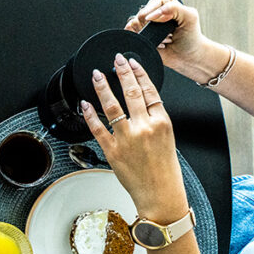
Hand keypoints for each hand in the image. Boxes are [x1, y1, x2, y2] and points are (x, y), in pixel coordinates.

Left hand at [80, 53, 188, 222]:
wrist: (160, 193)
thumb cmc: (165, 169)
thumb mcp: (168, 138)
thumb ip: (154, 119)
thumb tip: (141, 103)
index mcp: (162, 122)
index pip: (149, 91)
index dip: (139, 74)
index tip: (132, 63)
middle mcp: (145, 127)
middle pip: (131, 93)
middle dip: (122, 72)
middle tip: (115, 59)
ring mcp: (128, 139)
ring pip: (112, 106)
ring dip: (103, 88)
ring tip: (97, 75)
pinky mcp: (113, 151)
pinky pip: (98, 128)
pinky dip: (90, 115)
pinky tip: (85, 104)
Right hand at [125, 0, 208, 74]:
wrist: (187, 56)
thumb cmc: (191, 36)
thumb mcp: (190, 17)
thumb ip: (174, 8)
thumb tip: (153, 14)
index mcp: (166, 2)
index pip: (154, 1)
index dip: (157, 12)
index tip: (165, 21)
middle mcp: (154, 11)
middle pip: (142, 13)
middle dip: (154, 26)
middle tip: (168, 32)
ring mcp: (145, 24)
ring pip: (135, 23)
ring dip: (149, 34)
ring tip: (163, 38)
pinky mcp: (139, 34)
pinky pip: (130, 32)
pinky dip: (141, 39)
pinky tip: (155, 43)